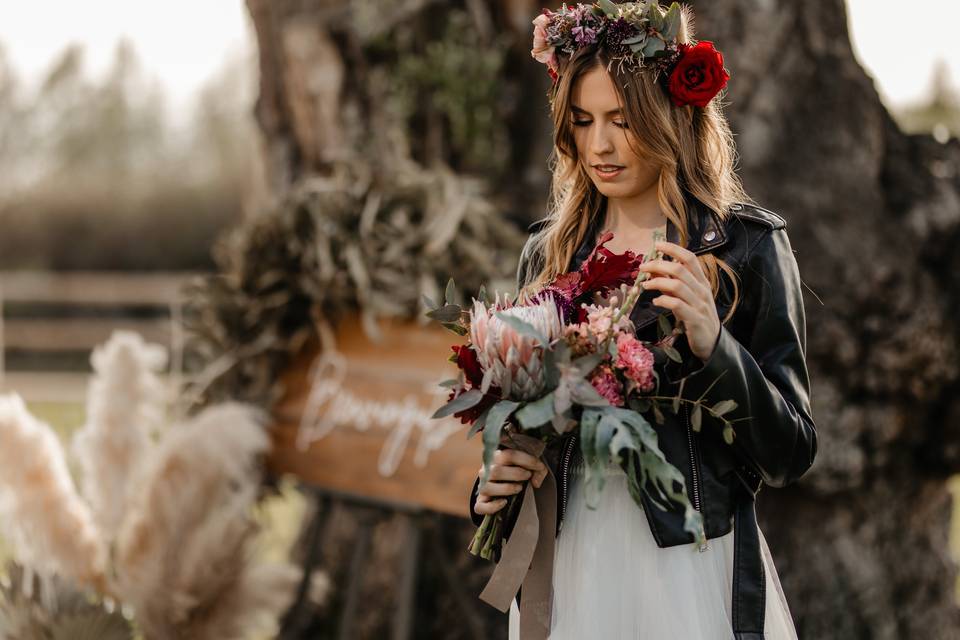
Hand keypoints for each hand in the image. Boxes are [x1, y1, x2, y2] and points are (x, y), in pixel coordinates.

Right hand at [474, 448, 547, 515]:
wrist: (502, 484)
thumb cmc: (518, 473)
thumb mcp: (530, 467)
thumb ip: (538, 470)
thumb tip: (536, 482)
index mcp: (497, 458)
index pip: (509, 455)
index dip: (526, 460)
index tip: (538, 466)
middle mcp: (486, 471)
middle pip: (495, 470)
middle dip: (516, 474)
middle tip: (527, 476)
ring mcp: (482, 487)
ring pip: (486, 487)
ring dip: (505, 488)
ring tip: (519, 488)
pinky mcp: (480, 502)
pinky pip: (480, 506)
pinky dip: (492, 506)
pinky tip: (504, 502)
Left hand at [636, 240, 720, 361]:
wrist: (711, 342)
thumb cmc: (696, 316)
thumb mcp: (685, 297)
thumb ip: (672, 283)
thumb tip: (654, 270)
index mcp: (701, 282)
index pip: (690, 259)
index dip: (674, 249)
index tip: (657, 245)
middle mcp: (702, 290)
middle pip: (680, 270)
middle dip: (659, 265)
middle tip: (643, 267)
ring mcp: (699, 304)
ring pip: (677, 286)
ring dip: (657, 282)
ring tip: (645, 285)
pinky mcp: (694, 319)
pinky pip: (677, 305)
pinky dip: (663, 301)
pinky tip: (655, 301)